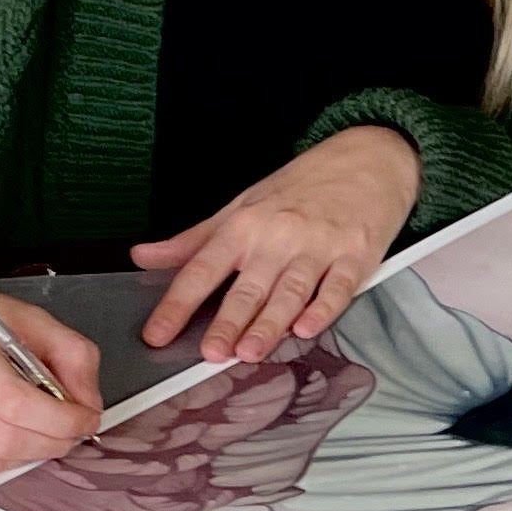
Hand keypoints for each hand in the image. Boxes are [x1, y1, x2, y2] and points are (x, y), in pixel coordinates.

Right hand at [0, 276, 103, 477]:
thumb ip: (70, 354)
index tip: (86, 420)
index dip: (61, 421)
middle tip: (70, 433)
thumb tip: (89, 405)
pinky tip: (4, 431)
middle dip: (49, 444)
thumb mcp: (24, 316)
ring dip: (25, 455)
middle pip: (1, 440)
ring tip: (41, 434)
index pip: (16, 404)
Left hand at [133, 126, 420, 363]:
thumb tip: (143, 257)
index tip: (157, 333)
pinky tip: (308, 327)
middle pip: (248, 286)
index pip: (202, 268)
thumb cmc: (302, 187)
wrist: (368, 158)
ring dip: (270, 323)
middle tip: (211, 352)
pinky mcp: (356, 255)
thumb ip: (194, 240)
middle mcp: (278, 236)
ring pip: (290, 292)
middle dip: (228, 321)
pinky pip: (338, 287)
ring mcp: (319, 246)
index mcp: (244, 225)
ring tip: (250, 351)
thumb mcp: (242, 206)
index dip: (177, 303)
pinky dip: (323, 309)